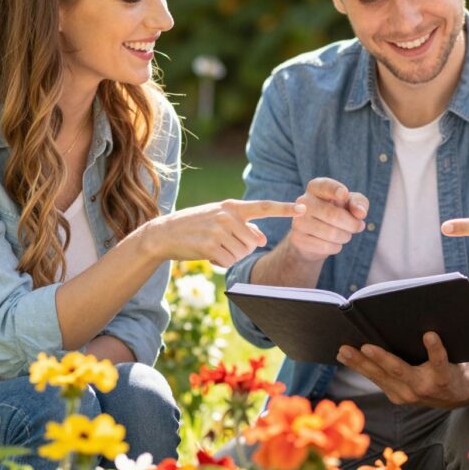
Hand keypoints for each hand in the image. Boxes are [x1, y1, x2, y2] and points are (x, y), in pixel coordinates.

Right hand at [141, 198, 304, 267]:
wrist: (165, 233)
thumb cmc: (196, 225)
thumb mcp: (220, 219)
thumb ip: (245, 227)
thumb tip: (263, 239)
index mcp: (233, 207)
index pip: (265, 207)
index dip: (285, 209)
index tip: (304, 208)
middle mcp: (227, 216)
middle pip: (254, 242)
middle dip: (243, 248)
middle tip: (223, 243)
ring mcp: (218, 229)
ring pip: (242, 253)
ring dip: (231, 256)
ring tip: (214, 247)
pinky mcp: (209, 245)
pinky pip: (228, 262)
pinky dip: (221, 263)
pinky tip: (208, 254)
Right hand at [283, 177, 368, 262]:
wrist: (314, 236)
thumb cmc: (337, 212)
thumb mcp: (351, 204)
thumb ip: (359, 203)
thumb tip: (360, 212)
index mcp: (316, 187)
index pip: (325, 186)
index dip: (335, 190)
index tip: (344, 194)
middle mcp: (303, 201)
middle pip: (334, 215)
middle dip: (353, 225)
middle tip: (359, 227)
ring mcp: (298, 220)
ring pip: (332, 233)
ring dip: (345, 237)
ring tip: (344, 234)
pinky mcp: (297, 238)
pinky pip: (325, 246)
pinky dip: (336, 247)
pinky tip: (332, 243)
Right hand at [336, 332, 468, 408]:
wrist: (468, 392)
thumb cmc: (435, 377)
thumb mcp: (411, 377)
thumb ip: (393, 366)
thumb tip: (368, 341)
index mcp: (397, 393)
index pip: (373, 376)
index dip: (356, 364)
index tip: (340, 351)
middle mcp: (408, 393)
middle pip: (381, 374)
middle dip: (361, 362)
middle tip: (346, 347)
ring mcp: (425, 387)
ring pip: (401, 371)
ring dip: (384, 359)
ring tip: (369, 346)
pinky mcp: (444, 379)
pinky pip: (438, 362)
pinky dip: (434, 348)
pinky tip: (430, 335)